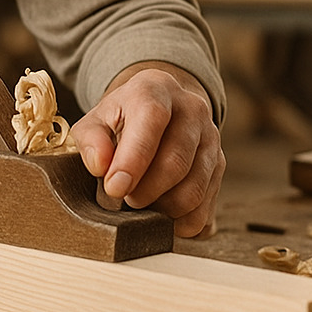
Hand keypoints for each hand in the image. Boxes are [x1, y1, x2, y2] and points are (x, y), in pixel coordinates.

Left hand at [70, 65, 224, 237]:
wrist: (162, 108)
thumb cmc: (123, 118)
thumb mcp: (97, 119)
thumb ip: (91, 140)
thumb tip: (100, 166)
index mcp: (156, 90)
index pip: (152, 119)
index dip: (134, 158)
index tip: (114, 188)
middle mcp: (192, 109)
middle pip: (176, 161)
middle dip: (145, 191)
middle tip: (124, 199)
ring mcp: (211, 138)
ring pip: (194, 189)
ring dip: (163, 209)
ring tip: (142, 203)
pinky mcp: (219, 165)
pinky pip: (205, 208)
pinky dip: (181, 222)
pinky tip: (162, 215)